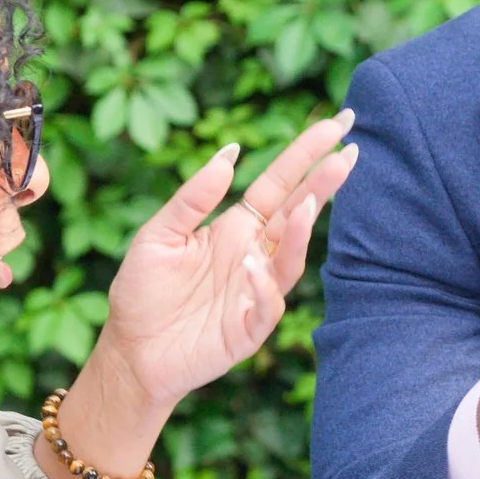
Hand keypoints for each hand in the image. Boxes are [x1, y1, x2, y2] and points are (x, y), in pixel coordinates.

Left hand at [92, 110, 360, 416]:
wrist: (129, 354)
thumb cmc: (142, 294)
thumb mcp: (158, 235)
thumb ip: (193, 198)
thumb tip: (231, 151)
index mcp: (236, 228)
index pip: (279, 184)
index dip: (306, 154)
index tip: (335, 124)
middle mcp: (255, 255)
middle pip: (297, 213)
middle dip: (325, 183)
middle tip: (350, 152)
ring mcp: (256, 292)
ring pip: (291, 258)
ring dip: (301, 232)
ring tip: (306, 204)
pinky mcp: (248, 329)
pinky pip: (266, 306)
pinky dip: (264, 286)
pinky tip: (254, 266)